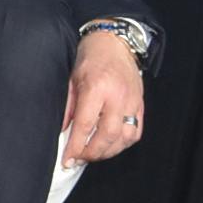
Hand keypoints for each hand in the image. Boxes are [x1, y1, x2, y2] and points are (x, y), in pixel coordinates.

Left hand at [62, 29, 144, 163]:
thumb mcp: (72, 79)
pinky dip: (123, 143)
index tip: (67, 159)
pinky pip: (136, 132)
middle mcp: (117, 96)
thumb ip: (67, 107)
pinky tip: (111, 145)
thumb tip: (62, 132)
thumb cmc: (90, 58)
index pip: (85, 125)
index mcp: (96, 88)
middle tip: (79, 159)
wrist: (115, 43)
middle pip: (107, 135)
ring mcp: (132, 101)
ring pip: (124, 137)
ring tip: (93, 154)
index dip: (75, 146)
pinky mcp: (140, 104)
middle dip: (92, 153)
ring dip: (108, 151)